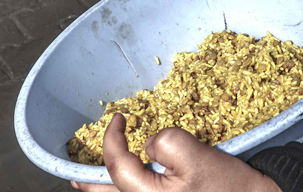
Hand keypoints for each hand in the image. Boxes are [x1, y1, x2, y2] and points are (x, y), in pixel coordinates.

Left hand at [72, 114, 280, 191]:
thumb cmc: (228, 186)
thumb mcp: (197, 155)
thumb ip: (166, 142)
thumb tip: (148, 143)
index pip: (114, 164)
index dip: (110, 137)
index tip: (118, 118)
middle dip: (85, 180)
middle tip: (74, 169)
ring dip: (102, 186)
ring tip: (88, 178)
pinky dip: (121, 189)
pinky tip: (121, 182)